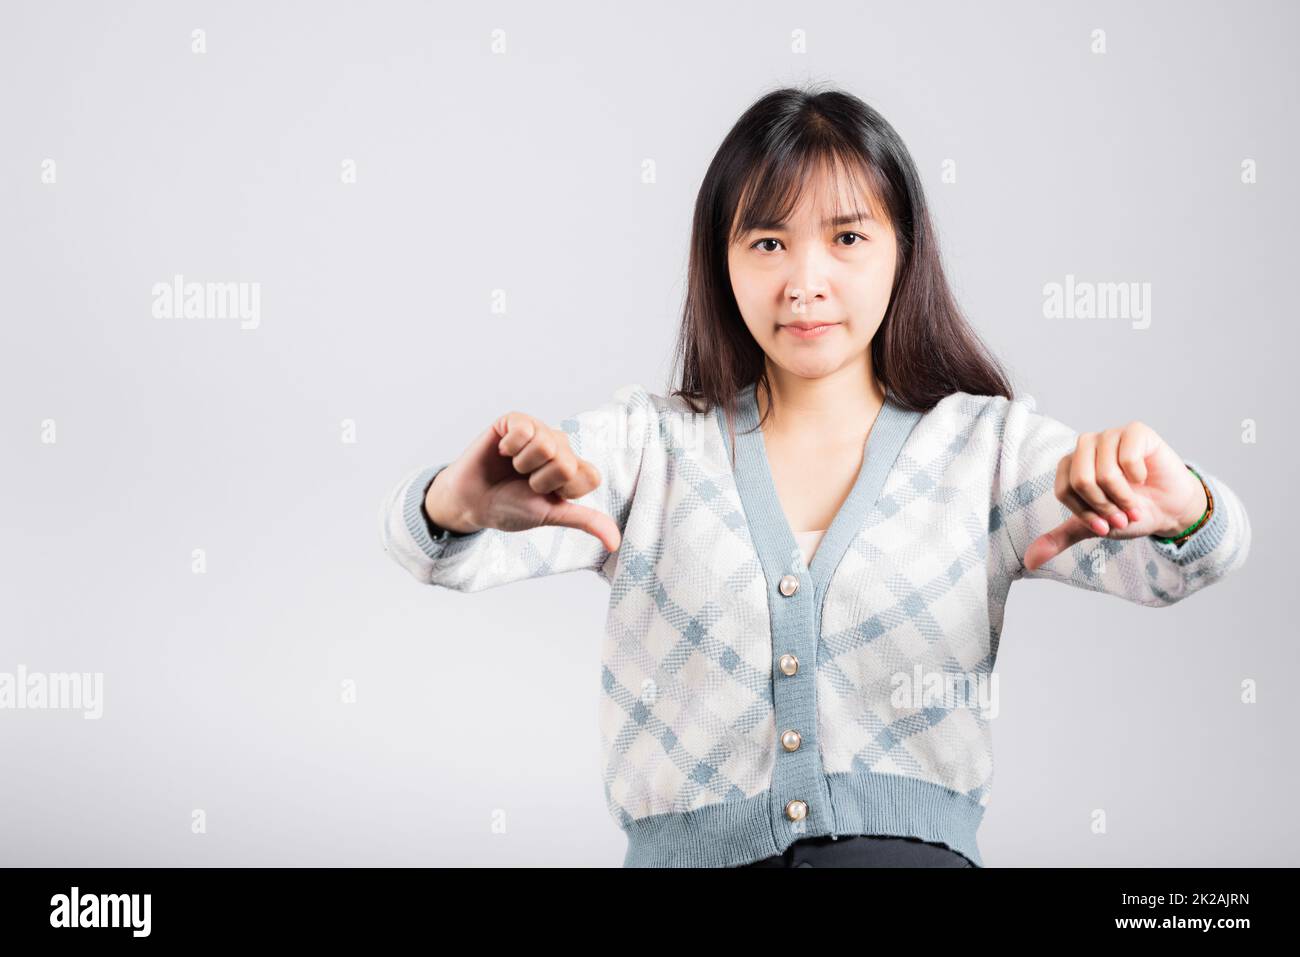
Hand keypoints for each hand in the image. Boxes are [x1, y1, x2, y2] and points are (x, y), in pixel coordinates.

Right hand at [423, 410, 621, 551]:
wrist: (473, 503)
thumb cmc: (511, 508)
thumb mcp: (552, 515)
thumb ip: (586, 521)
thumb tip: (615, 543)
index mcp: (573, 468)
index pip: (590, 476)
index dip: (564, 491)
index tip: (547, 495)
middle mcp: (560, 446)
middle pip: (565, 462)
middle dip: (540, 480)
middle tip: (524, 481)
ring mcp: (539, 431)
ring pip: (545, 444)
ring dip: (522, 464)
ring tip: (513, 467)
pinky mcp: (516, 420)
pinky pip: (523, 429)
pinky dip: (508, 447)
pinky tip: (501, 451)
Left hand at [1023, 421, 1207, 571]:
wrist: (1169, 510)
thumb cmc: (1128, 512)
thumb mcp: (1090, 527)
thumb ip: (1059, 538)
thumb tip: (1029, 560)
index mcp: (1069, 464)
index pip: (1064, 491)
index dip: (1085, 512)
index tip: (1104, 524)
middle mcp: (1085, 445)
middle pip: (1081, 480)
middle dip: (1104, 506)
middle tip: (1121, 515)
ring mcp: (1110, 435)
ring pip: (1105, 473)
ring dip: (1123, 498)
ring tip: (1134, 504)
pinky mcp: (1135, 431)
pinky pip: (1128, 457)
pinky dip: (1139, 476)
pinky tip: (1145, 477)